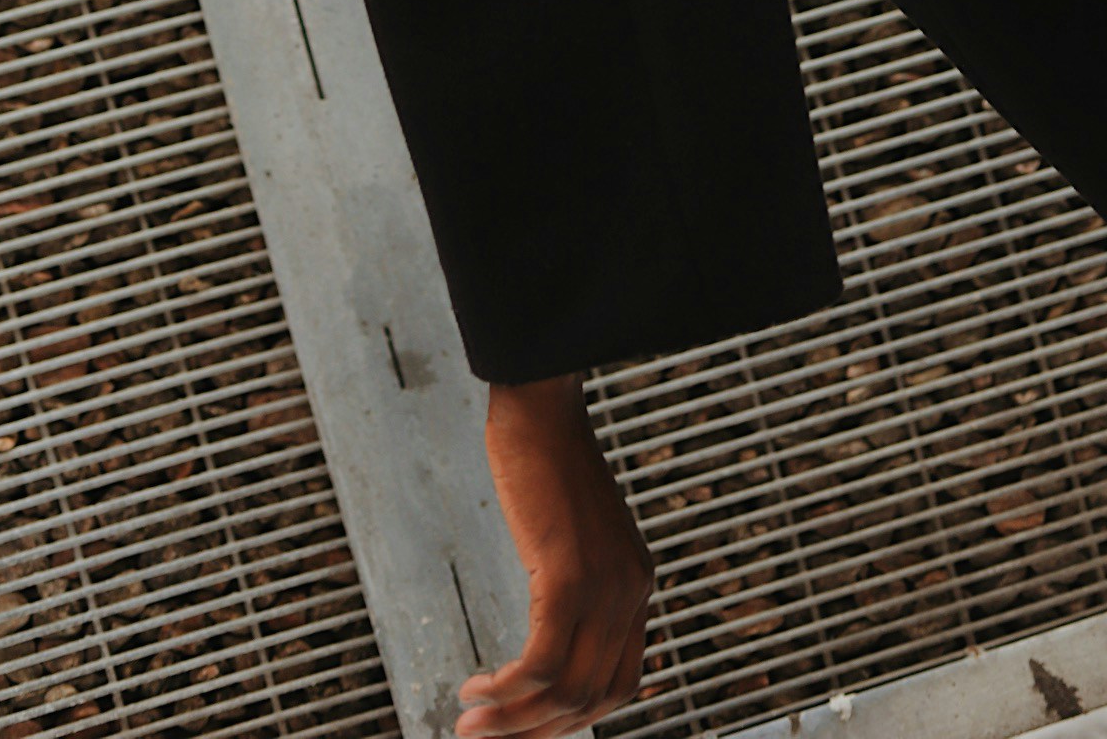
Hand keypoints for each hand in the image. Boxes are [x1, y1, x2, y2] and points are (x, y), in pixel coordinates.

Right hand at [457, 376, 653, 736]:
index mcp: (637, 583)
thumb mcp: (573, 530)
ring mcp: (606, 586)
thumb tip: (549, 628)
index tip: (526, 723)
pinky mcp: (568, 575)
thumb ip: (575, 577)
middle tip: (485, 738)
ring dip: (512, 721)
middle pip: (592, 699)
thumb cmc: (544, 456)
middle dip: (536, 732)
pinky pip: (540, 664)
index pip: (620, 683)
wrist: (541, 401)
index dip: (573, 718)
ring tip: (469, 725)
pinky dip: (505, 690)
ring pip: (564, 693)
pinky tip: (475, 689)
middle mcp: (632, 591)